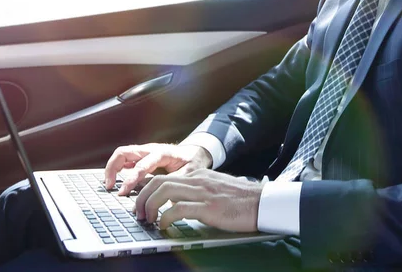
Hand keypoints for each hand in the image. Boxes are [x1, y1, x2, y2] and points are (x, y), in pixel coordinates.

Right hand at [104, 143, 212, 195]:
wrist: (196, 152)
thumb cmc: (193, 162)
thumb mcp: (190, 173)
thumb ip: (176, 184)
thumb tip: (167, 200)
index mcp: (162, 153)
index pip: (142, 164)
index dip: (131, 178)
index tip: (123, 191)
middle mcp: (150, 150)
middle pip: (124, 152)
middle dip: (113, 168)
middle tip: (109, 186)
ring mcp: (144, 152)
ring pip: (122, 154)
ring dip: (112, 168)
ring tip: (109, 185)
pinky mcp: (142, 157)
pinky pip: (125, 159)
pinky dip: (117, 168)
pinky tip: (115, 181)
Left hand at [135, 169, 263, 231]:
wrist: (263, 202)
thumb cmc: (242, 199)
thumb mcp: (217, 188)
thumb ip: (199, 190)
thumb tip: (180, 202)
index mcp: (199, 174)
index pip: (165, 177)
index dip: (148, 190)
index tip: (141, 203)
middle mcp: (198, 179)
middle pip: (159, 182)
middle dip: (142, 198)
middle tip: (138, 213)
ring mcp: (202, 192)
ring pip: (164, 191)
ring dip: (149, 207)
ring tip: (147, 220)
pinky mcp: (208, 207)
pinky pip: (177, 209)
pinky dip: (165, 218)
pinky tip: (164, 227)